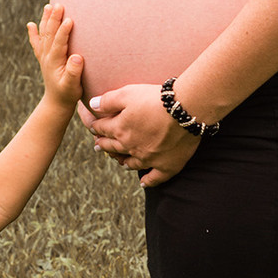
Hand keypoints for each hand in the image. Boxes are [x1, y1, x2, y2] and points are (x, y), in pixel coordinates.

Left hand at [27, 3, 83, 112]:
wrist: (56, 103)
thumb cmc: (68, 94)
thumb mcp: (73, 86)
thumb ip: (74, 72)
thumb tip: (76, 57)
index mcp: (54, 61)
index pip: (58, 42)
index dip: (63, 31)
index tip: (70, 19)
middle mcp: (47, 56)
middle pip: (49, 34)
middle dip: (54, 18)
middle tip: (59, 5)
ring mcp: (44, 57)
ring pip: (44, 35)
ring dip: (46, 20)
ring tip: (48, 6)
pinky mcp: (44, 59)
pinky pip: (37, 43)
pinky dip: (34, 33)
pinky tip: (30, 24)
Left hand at [78, 82, 199, 187]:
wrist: (184, 110)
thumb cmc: (155, 99)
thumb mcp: (128, 93)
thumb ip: (108, 100)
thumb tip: (92, 105)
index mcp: (120, 130)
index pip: (102, 128)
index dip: (96, 126)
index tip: (93, 126)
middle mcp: (131, 147)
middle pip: (113, 147)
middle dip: (104, 145)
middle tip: (98, 145)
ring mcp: (148, 159)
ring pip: (131, 163)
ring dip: (123, 161)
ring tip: (120, 161)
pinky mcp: (166, 166)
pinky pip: (154, 178)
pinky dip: (148, 181)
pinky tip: (143, 183)